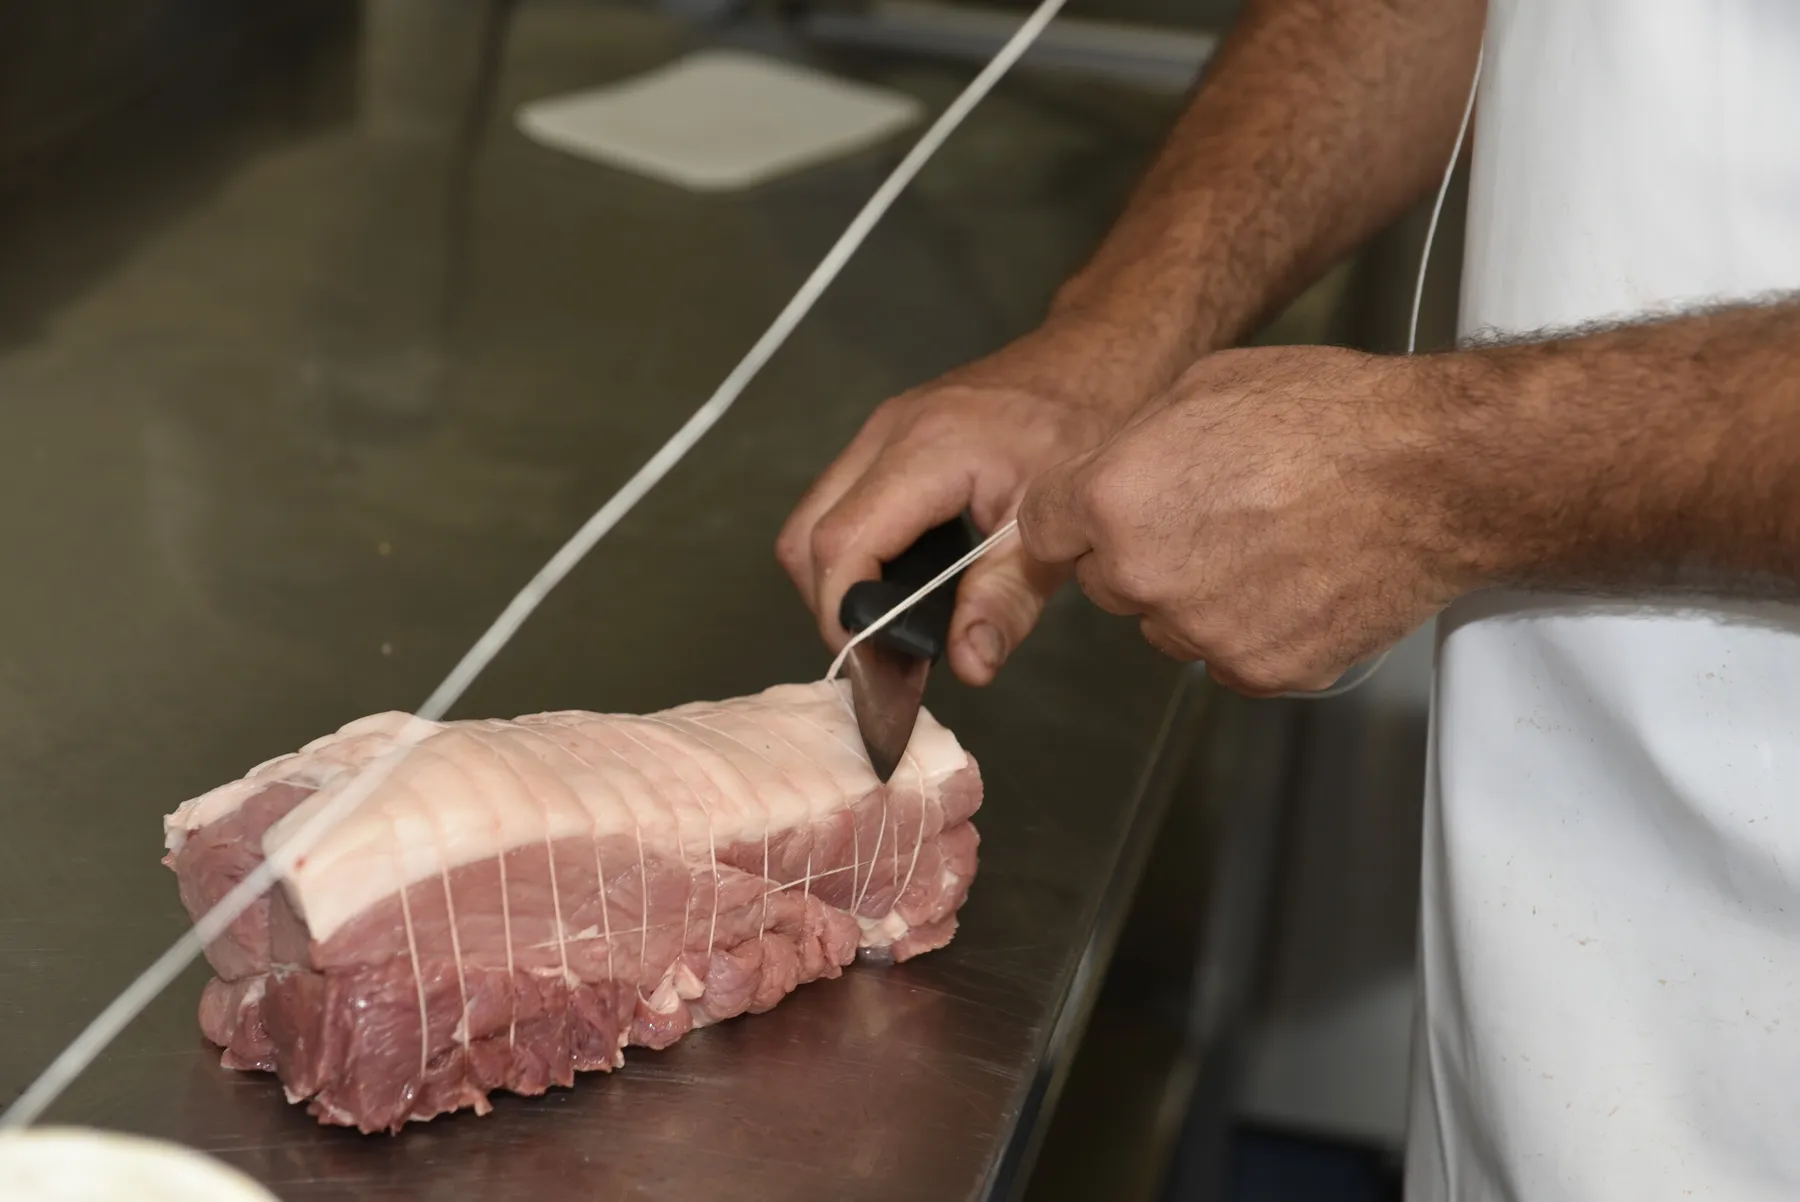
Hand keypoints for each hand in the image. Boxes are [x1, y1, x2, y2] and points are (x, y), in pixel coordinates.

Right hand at [777, 317, 1173, 684]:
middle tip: (879, 651)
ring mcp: (880, 429)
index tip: (872, 665)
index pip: (841, 544)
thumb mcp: (1056, 527)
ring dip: (837, 579)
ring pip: (813, 518)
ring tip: (889, 624)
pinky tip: (899, 582)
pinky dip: (853, 550)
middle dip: (831, 604)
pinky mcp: (887, 435)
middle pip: (805, 536)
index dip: (844, 614)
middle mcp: (886, 433)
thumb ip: (1008, 600)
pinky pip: (839, 500)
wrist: (1098, 355)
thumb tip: (967, 665)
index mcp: (926, 452)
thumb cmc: (1089, 427)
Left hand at [1017, 345, 1470, 695]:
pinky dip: (1254, 629)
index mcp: (1113, 498)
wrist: (1432, 473)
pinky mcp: (1256, 670)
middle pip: (1105, 583)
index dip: (1077, 518)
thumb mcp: (1204, 387)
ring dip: (1196, 597)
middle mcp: (1142, 574)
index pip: (1043, 531)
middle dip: (1140, 555)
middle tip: (1214, 516)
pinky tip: (1297, 579)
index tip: (1104, 515)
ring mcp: (1200, 631)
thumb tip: (1111, 472)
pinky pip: (1228, 657)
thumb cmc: (1327, 416)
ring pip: (1167, 625)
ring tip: (1268, 543)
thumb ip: (1135, 443)